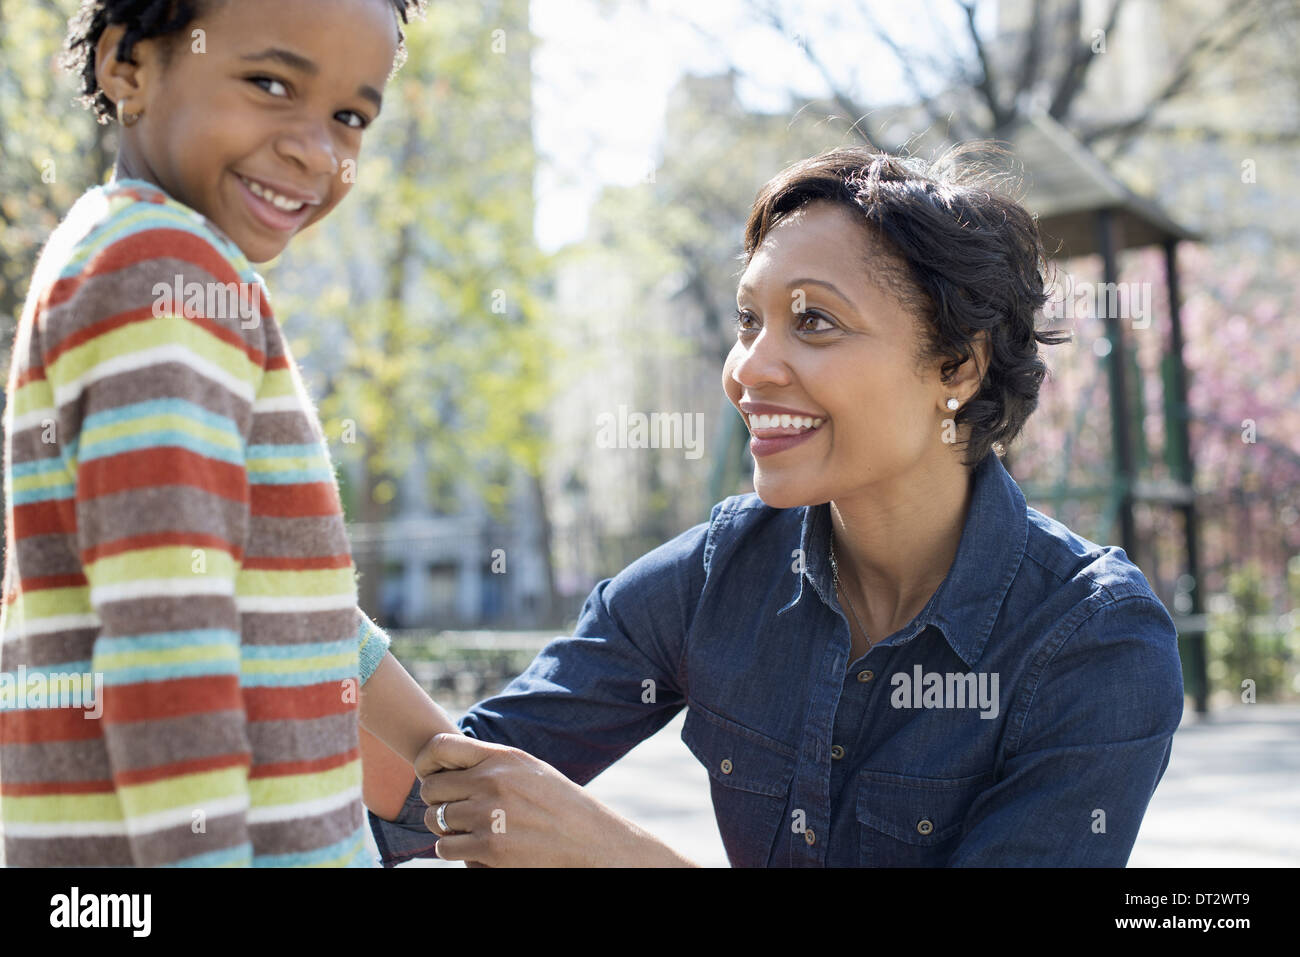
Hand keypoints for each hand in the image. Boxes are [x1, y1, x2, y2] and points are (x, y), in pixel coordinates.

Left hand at [413, 733, 692, 867]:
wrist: (590, 841)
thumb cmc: (560, 806)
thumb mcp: (530, 771)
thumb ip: (493, 763)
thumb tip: (450, 763)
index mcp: (502, 758)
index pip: (441, 747)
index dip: (427, 762)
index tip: (431, 776)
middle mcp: (492, 782)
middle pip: (431, 788)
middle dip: (436, 801)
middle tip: (451, 811)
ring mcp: (489, 815)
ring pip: (436, 820)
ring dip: (446, 828)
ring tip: (468, 830)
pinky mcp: (490, 847)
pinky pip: (446, 847)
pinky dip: (454, 850)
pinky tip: (475, 848)